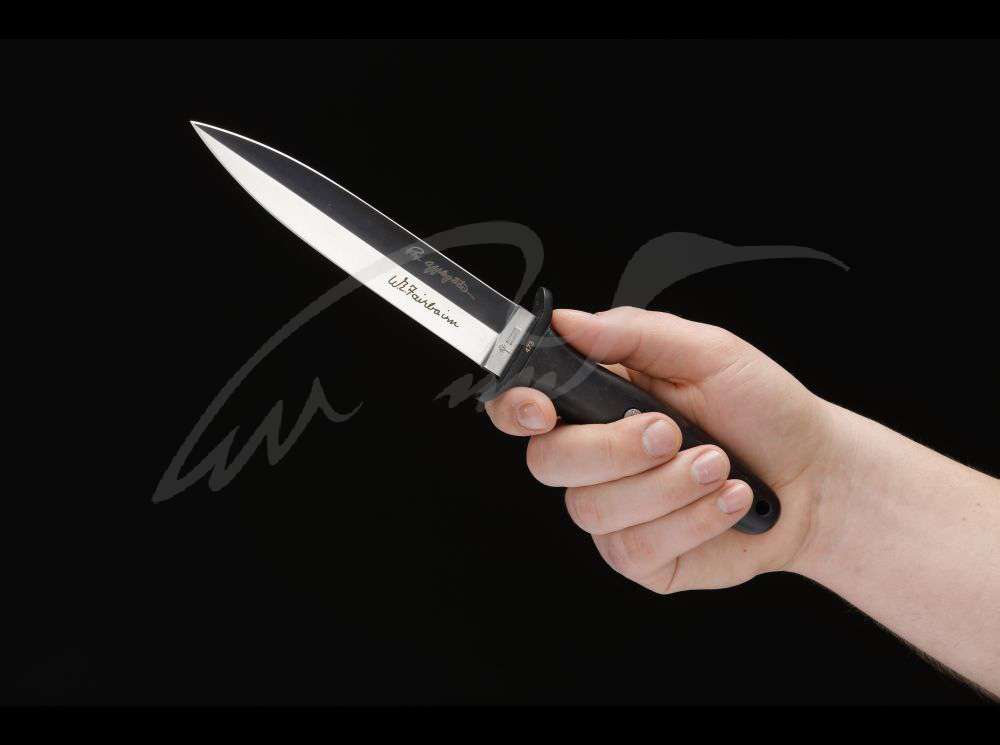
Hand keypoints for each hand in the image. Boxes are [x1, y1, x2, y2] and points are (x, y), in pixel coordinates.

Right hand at [485, 307, 832, 592]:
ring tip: (721, 465)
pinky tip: (731, 501)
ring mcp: (612, 512)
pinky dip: (692, 520)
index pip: (521, 407)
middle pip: (549, 461)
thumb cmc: (760, 408)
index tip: (544, 409)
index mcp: (596, 402)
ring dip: (667, 486)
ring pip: (593, 509)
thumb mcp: (707, 352)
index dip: (515, 408)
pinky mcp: (639, 558)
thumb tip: (566, 321)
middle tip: (673, 432)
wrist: (815, 475)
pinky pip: (635, 547)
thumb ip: (633, 334)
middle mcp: (592, 459)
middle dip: (613, 448)